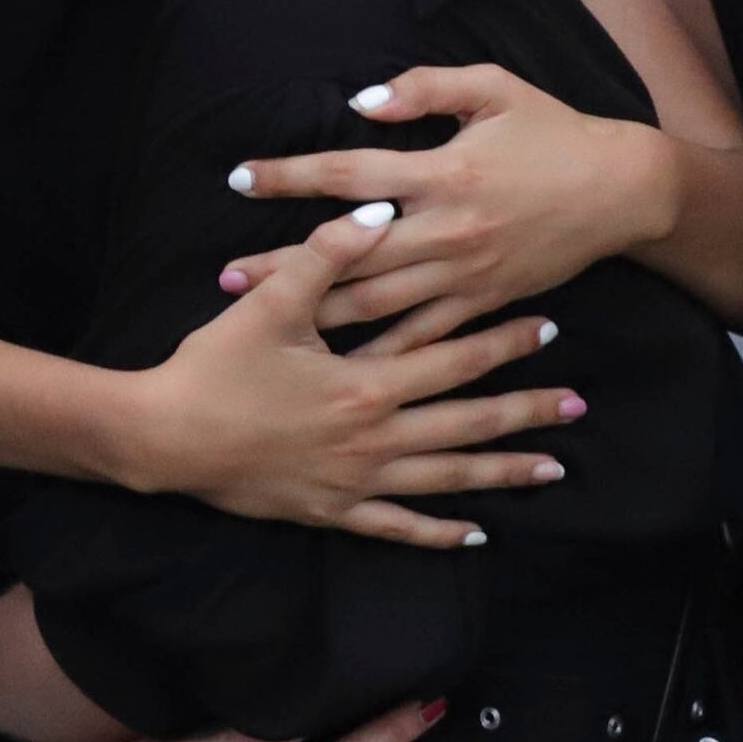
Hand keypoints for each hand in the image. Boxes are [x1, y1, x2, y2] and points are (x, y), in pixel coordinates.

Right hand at [124, 214, 576, 550]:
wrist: (163, 438)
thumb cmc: (215, 368)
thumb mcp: (270, 303)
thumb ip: (328, 254)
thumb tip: (378, 207)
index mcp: (366, 385)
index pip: (452, 358)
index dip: (503, 342)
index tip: (548, 328)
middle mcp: (374, 439)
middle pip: (467, 424)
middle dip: (525, 411)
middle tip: (578, 405)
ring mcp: (357, 482)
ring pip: (447, 479)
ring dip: (502, 471)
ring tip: (553, 469)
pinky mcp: (332, 512)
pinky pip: (399, 527)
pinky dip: (439, 532)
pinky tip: (476, 534)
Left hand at [223, 64, 668, 344]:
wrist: (621, 190)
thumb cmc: (552, 131)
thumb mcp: (494, 88)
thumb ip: (425, 88)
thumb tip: (360, 102)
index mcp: (443, 172)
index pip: (349, 174)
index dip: (290, 174)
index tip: (239, 177)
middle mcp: (448, 229)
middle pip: (347, 255)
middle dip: (282, 264)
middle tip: (226, 273)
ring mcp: (465, 274)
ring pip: (377, 304)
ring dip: (315, 313)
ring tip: (262, 318)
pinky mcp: (483, 302)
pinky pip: (423, 336)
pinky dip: (380, 352)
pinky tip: (337, 364)